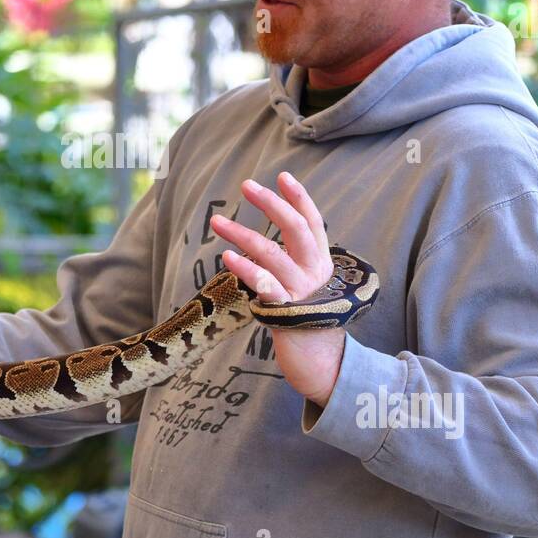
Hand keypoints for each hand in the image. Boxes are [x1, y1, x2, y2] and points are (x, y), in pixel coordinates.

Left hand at [210, 172, 345, 407]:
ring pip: (272, 253)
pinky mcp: (285, 312)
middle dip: (271, 204)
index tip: (282, 175)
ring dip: (241, 234)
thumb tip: (278, 231)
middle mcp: (314, 271)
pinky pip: (264, 284)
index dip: (299, 197)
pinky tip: (226, 257)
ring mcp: (301, 291)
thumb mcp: (306, 282)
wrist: (319, 361)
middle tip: (247, 185)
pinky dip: (245, 268)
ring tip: (216, 222)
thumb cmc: (306, 318)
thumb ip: (295, 257)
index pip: (312, 222)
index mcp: (321, 261)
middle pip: (295, 228)